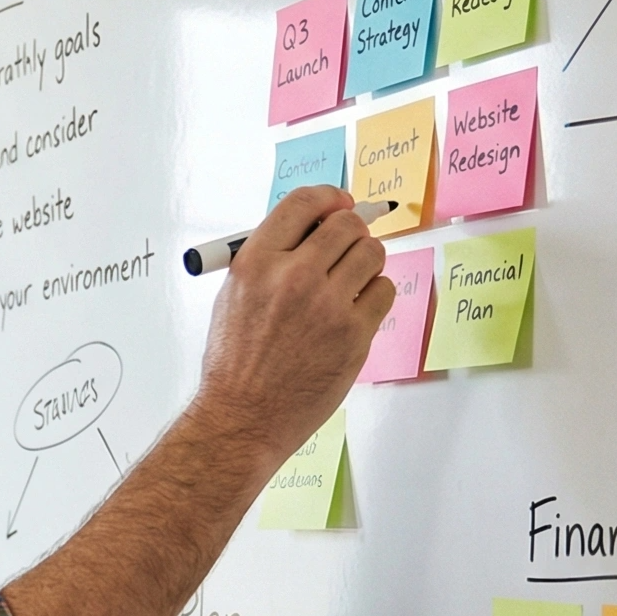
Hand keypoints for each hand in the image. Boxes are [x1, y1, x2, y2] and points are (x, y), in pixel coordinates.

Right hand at [193, 183, 394, 468]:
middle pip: (346, 225)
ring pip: (372, 254)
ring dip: (366, 261)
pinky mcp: (354, 334)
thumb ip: (269, 260)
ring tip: (350, 282)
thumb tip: (310, 231)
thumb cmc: (235, 364)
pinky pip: (384, 291)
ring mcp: (327, 307)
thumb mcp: (233, 297)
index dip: (329, 198)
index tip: (339, 204)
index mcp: (255, 264)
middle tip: (348, 246)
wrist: (243, 417)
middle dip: (351, 231)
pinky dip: (375, 295)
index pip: (304, 203)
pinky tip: (355, 310)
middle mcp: (292, 278)